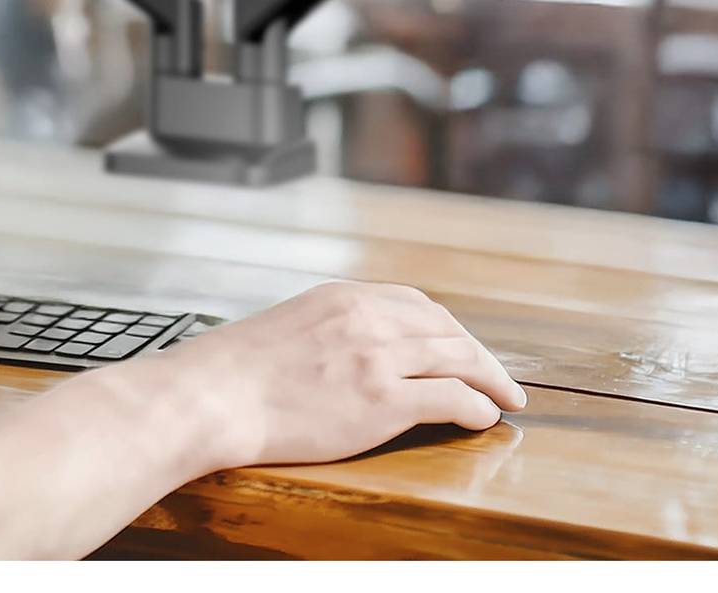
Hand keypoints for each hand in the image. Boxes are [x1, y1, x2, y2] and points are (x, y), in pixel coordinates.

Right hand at [144, 280, 526, 468]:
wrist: (211, 397)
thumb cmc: (232, 373)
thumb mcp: (287, 327)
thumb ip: (326, 330)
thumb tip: (343, 353)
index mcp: (343, 297)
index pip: (417, 305)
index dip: (449, 329)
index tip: (462, 347)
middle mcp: (367, 318)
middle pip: (446, 329)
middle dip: (480, 354)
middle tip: (498, 377)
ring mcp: (377, 357)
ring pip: (458, 360)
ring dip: (491, 380)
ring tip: (506, 399)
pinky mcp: (383, 399)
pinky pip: (450, 399)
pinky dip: (476, 407)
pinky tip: (484, 418)